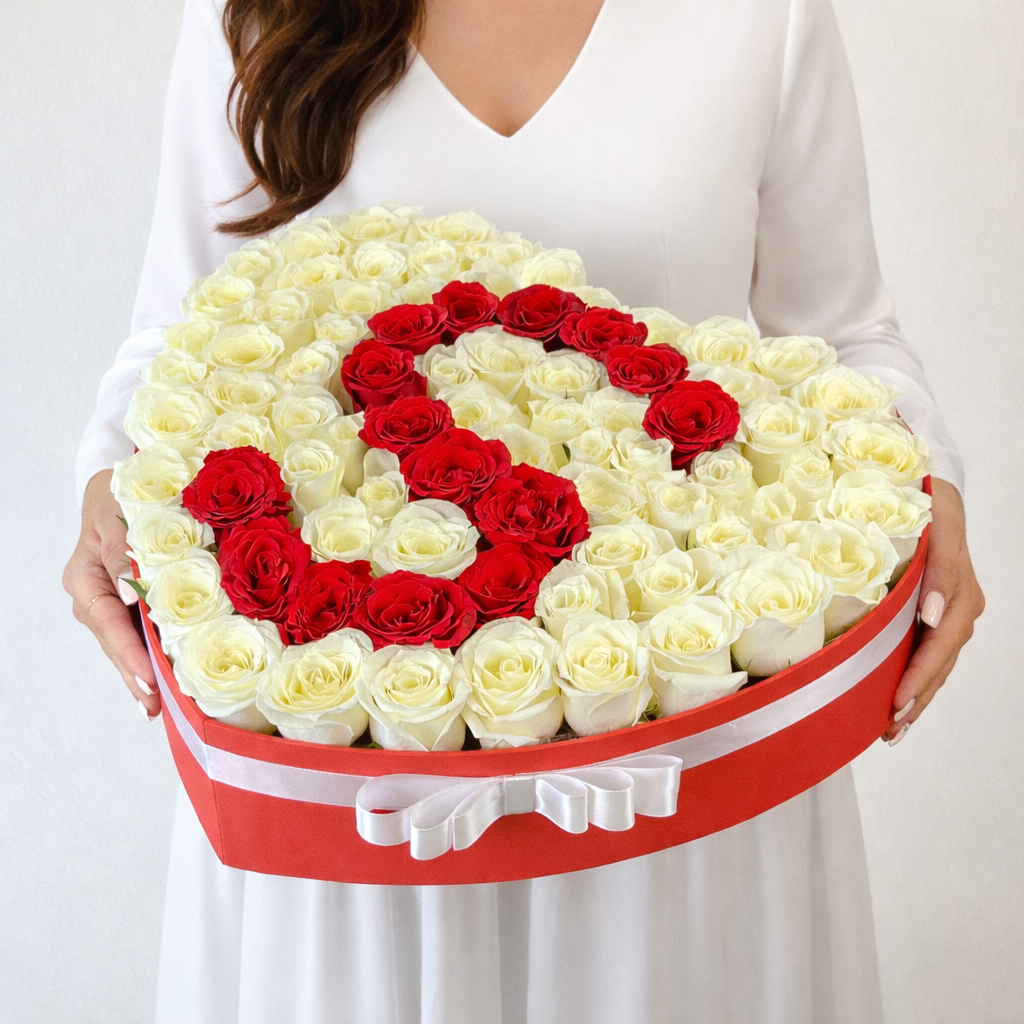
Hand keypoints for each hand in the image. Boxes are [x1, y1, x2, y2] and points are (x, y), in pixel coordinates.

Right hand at [63, 470, 160, 718]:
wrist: (122, 484)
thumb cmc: (120, 494)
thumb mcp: (119, 515)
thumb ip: (124, 551)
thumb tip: (129, 594)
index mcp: (85, 577)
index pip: (107, 621)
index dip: (128, 651)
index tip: (148, 677)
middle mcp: (94, 595)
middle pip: (115, 642)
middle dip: (135, 675)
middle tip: (155, 707)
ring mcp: (110, 601)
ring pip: (127, 642)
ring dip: (144, 672)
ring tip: (161, 707)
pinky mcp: (129, 601)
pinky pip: (140, 631)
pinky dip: (153, 653)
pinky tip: (165, 681)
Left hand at [883, 478, 983, 744]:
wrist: (932, 490)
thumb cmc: (927, 504)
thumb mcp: (937, 528)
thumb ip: (937, 571)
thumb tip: (932, 616)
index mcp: (960, 591)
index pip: (941, 644)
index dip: (920, 674)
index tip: (899, 699)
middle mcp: (959, 607)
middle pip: (941, 662)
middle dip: (918, 697)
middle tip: (891, 727)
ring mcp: (950, 612)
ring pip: (938, 664)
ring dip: (918, 697)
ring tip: (893, 728)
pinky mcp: (938, 614)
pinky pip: (932, 654)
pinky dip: (917, 680)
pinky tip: (900, 704)